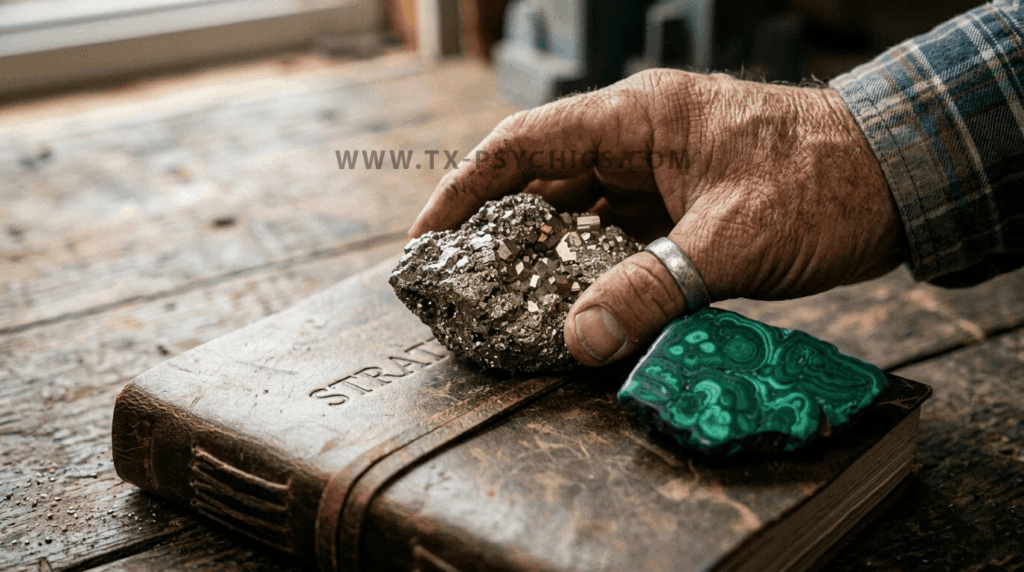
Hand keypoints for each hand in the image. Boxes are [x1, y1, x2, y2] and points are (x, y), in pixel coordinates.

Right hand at [408, 69, 904, 366]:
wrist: (899, 177)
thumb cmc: (824, 183)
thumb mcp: (731, 241)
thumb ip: (653, 288)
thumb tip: (580, 340)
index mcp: (638, 118)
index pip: (525, 144)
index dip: (466, 188)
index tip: (427, 235)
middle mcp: (639, 138)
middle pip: (544, 182)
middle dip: (499, 232)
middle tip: (461, 285)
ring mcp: (659, 171)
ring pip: (580, 213)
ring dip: (549, 257)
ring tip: (509, 306)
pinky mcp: (681, 204)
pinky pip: (618, 234)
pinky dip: (595, 269)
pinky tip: (579, 306)